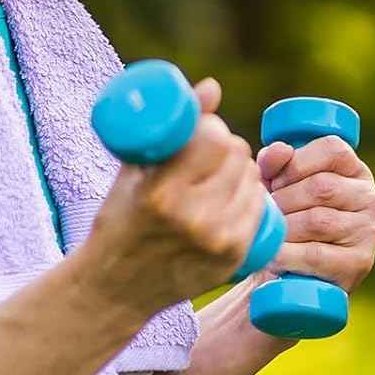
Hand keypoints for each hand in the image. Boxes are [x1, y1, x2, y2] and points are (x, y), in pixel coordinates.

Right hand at [83, 77, 268, 315]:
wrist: (116, 288)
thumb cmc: (119, 221)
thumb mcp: (134, 171)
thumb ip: (175, 127)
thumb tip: (214, 86)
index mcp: (160, 194)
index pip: (215, 141)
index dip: (214, 130)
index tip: (203, 133)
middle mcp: (193, 219)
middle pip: (238, 158)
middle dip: (228, 146)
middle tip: (212, 152)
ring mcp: (217, 241)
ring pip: (252, 182)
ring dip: (241, 171)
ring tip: (218, 176)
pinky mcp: (233, 258)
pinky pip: (258, 210)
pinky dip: (249, 196)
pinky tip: (233, 196)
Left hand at [257, 134, 374, 293]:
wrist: (293, 277)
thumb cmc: (289, 220)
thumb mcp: (281, 186)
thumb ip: (276, 162)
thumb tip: (278, 151)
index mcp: (356, 171)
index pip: (332, 149)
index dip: (295, 163)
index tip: (275, 180)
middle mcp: (371, 199)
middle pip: (321, 187)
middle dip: (284, 199)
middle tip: (269, 214)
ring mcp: (369, 232)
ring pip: (317, 221)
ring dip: (284, 228)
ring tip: (270, 234)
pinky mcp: (359, 263)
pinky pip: (316, 254)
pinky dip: (287, 255)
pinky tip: (273, 256)